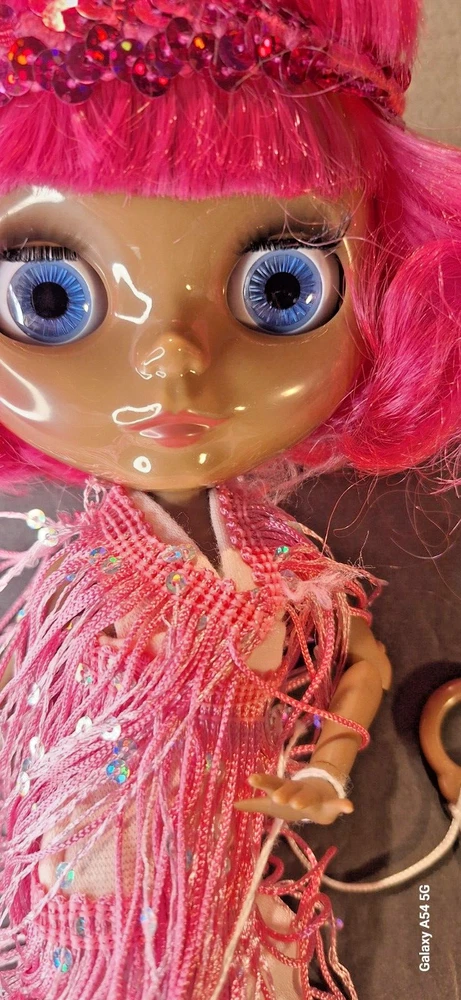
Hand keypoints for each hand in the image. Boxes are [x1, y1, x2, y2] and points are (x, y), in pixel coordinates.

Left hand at [235, 774, 353, 824]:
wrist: (321, 797)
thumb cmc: (292, 800)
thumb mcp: (273, 805)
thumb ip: (255, 805)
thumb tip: (232, 805)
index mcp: (284, 789)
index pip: (272, 784)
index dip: (262, 781)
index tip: (250, 778)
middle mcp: (298, 790)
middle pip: (290, 789)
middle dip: (284, 792)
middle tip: (276, 796)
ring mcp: (314, 796)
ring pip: (309, 797)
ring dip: (304, 799)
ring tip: (298, 804)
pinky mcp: (329, 804)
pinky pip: (337, 804)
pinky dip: (343, 805)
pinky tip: (349, 806)